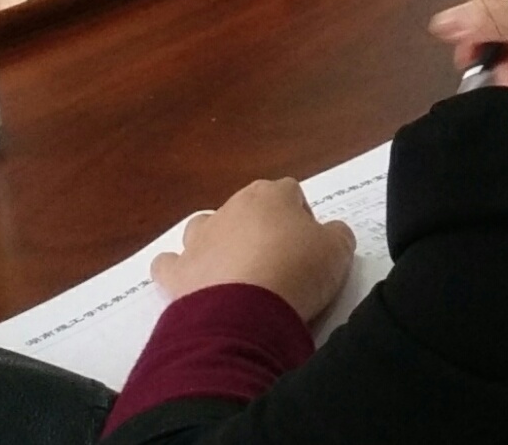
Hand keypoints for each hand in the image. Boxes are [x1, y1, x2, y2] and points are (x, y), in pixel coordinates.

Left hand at [149, 177, 353, 319]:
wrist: (246, 314)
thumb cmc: (296, 272)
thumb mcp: (338, 251)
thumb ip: (337, 235)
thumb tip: (330, 233)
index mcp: (270, 195)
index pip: (290, 194)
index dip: (301, 220)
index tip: (309, 249)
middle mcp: (230, 208)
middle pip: (248, 211)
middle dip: (261, 232)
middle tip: (280, 267)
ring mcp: (198, 240)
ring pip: (204, 230)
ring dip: (218, 246)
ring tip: (238, 278)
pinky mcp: (176, 273)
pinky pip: (169, 265)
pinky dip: (179, 273)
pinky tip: (194, 289)